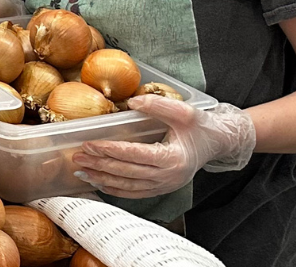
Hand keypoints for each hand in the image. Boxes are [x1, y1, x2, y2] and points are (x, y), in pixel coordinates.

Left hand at [73, 98, 256, 198]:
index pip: (135, 155)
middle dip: (99, 165)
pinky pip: (135, 193)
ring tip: (82, 171)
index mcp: (174, 159)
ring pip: (128, 186)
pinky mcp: (162, 188)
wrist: (218, 143)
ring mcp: (165, 186)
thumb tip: (131, 101)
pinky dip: (115, 189)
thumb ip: (158, 105)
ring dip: (103, 179)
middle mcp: (169, 177)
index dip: (110, 150)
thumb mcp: (185, 111)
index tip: (89, 143)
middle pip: (127, 173)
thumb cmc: (201, 126)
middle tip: (77, 156)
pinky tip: (99, 183)